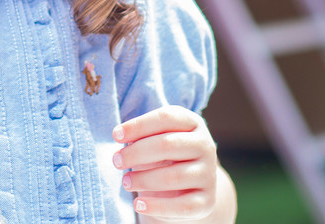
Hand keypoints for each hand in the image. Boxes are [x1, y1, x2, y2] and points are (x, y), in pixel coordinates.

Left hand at [112, 106, 220, 220]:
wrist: (188, 187)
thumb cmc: (164, 156)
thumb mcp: (156, 139)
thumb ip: (141, 136)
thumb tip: (121, 138)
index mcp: (193, 123)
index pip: (166, 118)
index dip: (138, 125)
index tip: (116, 135)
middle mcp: (206, 146)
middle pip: (168, 144)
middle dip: (136, 153)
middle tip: (116, 161)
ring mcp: (208, 174)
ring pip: (173, 176)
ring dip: (143, 180)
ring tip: (125, 182)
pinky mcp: (207, 201)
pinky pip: (182, 206)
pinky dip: (157, 206)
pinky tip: (138, 204)